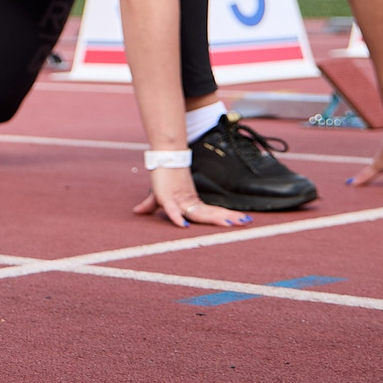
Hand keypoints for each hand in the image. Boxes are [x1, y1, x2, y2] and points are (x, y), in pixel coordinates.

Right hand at [131, 165, 254, 228]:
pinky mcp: (165, 196)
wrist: (162, 156)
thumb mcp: (158, 197)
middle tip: (245, 222)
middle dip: (227, 217)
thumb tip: (137, 211)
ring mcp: (178, 199)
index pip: (210, 213)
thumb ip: (151, 205)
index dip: (224, 217)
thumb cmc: (163, 176)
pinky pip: (171, 210)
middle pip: (210, 213)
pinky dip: (176, 217)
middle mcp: (188, 202)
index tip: (241, 221)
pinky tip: (183, 226)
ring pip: (199, 212)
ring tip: (231, 223)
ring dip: (215, 218)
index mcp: (190, 203)